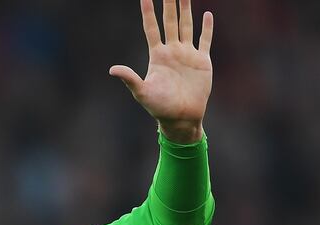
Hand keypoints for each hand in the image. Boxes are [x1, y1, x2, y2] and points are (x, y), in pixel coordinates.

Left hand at [109, 0, 213, 142]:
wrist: (181, 118)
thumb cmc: (159, 107)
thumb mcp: (142, 92)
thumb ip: (129, 79)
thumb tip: (112, 69)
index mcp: (157, 56)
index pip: (151, 28)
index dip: (148, 12)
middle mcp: (172, 51)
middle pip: (169, 22)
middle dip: (168, 4)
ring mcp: (187, 55)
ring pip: (186, 26)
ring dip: (186, 10)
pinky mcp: (202, 61)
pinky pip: (204, 40)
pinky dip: (206, 28)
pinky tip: (207, 14)